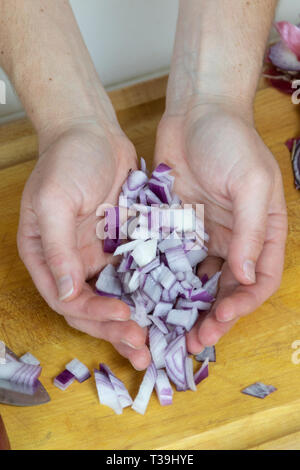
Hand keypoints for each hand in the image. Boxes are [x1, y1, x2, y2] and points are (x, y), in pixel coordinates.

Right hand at [17, 120, 150, 369]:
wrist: (92, 131)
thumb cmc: (65, 160)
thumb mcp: (53, 201)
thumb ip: (57, 248)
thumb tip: (63, 293)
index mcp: (45, 256)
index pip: (66, 299)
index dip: (92, 314)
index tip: (122, 316)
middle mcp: (69, 262)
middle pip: (91, 307)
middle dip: (115, 329)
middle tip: (143, 346)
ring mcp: (96, 255)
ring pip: (114, 297)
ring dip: (132, 319)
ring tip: (155, 341)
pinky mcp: (121, 245)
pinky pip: (134, 275)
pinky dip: (147, 293)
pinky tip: (166, 307)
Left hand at [155, 102, 287, 352]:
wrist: (194, 111)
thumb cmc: (230, 140)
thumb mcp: (250, 182)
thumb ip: (249, 232)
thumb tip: (245, 278)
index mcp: (261, 230)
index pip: (259, 279)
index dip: (243, 303)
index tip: (221, 317)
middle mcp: (235, 238)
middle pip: (227, 288)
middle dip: (214, 317)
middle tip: (193, 341)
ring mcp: (205, 234)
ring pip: (198, 281)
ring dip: (188, 308)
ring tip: (171, 330)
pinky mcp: (178, 227)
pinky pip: (173, 261)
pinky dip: (166, 282)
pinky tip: (151, 298)